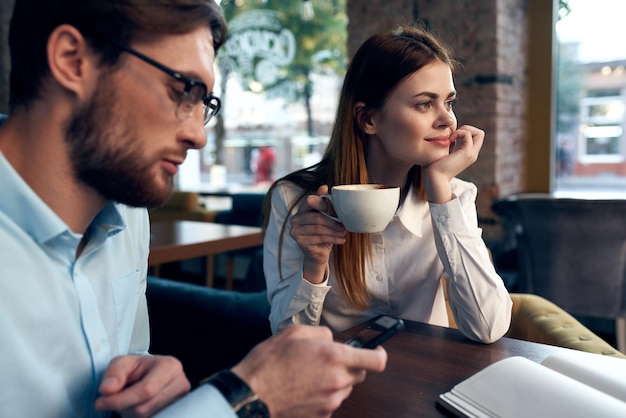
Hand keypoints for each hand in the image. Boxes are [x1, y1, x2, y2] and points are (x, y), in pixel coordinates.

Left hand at [94, 354, 190, 417]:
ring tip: (129, 402)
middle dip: (124, 407)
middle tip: (114, 400)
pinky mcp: (177, 412)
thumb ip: (113, 374)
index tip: (100, 403)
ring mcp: (181, 401)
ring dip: (131, 414)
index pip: (146, 390)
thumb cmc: (137, 369)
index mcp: (170, 366)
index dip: (121, 400)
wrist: (149, 375)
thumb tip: (107, 390)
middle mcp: (181, 383)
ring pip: (148, 417)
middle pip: (145, 408)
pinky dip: (139, 417)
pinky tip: (136, 408)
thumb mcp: (122, 363)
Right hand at [231, 325, 386, 417]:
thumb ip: (321, 333)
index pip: (376, 360)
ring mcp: (330, 401)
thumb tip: (332, 340)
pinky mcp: (321, 415)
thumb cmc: (269, 362)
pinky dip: (323, 395)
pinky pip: (331, 402)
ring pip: (345, 388)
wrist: (252, 394)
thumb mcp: (294, 333)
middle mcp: (337, 381)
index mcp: (334, 357)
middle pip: (359, 374)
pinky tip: (304, 388)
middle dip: (349, 365)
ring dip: (335, 380)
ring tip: (309, 375)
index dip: (380, 354)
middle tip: (327, 360)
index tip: (377, 351)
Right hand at [289, 185, 345, 282]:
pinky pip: (319, 238)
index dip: (323, 204)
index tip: (336, 210)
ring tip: (344, 233)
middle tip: (344, 226)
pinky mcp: (299, 241)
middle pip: (317, 217)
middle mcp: (295, 219)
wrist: (318, 253)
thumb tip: (324, 186)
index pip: (310, 200)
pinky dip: (333, 239)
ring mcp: (295, 231)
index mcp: (301, 209)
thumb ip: (324, 203)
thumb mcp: (325, 217)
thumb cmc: (323, 233)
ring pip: (319, 228)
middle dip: (333, 222)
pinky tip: (341, 240)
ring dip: (334, 231)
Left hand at [422, 125, 483, 202]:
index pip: (475, 137)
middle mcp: (472, 155)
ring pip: (479, 133)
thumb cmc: (434, 168)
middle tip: (454, 135)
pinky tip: (450, 140)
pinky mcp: (466, 154)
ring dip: (464, 130)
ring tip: (452, 137)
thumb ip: (450, 146)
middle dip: (467, 129)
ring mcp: (471, 154)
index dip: (465, 132)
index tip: (452, 137)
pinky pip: (468, 135)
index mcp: (468, 155)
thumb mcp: (444, 154)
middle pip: (480, 134)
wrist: (434, 179)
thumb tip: (450, 138)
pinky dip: (459, 133)